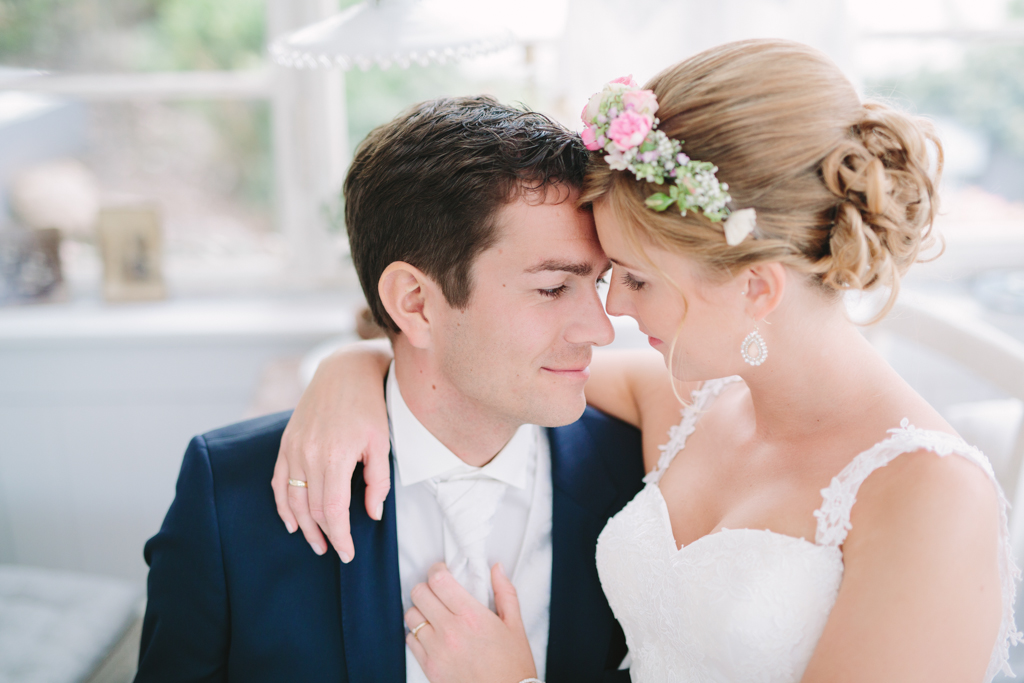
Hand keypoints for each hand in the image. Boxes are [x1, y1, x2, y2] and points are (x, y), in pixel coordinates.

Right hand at [270, 341, 392, 560]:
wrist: (345, 370)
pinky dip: (282, 505)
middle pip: (313, 509)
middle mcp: (309, 454)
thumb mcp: (382, 443)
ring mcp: (293, 448)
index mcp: (335, 457)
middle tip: (335, 551)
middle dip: (324, 535)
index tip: (347, 553)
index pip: (333, 511)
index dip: (340, 537)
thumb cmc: (370, 406)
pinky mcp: (286, 442)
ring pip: (293, 499)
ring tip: (315, 543)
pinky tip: (291, 521)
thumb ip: (378, 482)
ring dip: (303, 526)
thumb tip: (372, 514)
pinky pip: (278, 481)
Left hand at [405, 563, 536, 682]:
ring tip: (433, 613)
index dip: (437, 570)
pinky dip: (417, 633)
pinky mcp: (429, 668)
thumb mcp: (515, 625)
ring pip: (411, 616)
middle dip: (426, 587)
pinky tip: (431, 634)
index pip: (439, 580)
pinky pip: (410, 641)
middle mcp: (450, 631)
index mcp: (471, 616)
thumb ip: (505, 592)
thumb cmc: (513, 667)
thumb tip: (497, 569)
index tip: (442, 571)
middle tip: (436, 591)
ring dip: (420, 610)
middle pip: (419, 594)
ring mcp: (436, 650)